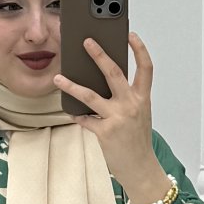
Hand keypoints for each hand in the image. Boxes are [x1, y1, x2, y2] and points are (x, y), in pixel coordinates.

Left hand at [52, 30, 154, 185]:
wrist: (141, 169)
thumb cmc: (138, 142)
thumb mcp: (139, 115)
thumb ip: (127, 98)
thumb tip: (104, 83)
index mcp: (143, 99)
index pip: (146, 68)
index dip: (139, 49)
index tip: (130, 35)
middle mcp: (131, 105)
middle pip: (113, 72)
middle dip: (99, 54)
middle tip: (86, 41)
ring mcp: (117, 118)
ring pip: (90, 95)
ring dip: (71, 85)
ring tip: (58, 78)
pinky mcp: (105, 132)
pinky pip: (86, 120)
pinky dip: (78, 116)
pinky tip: (72, 113)